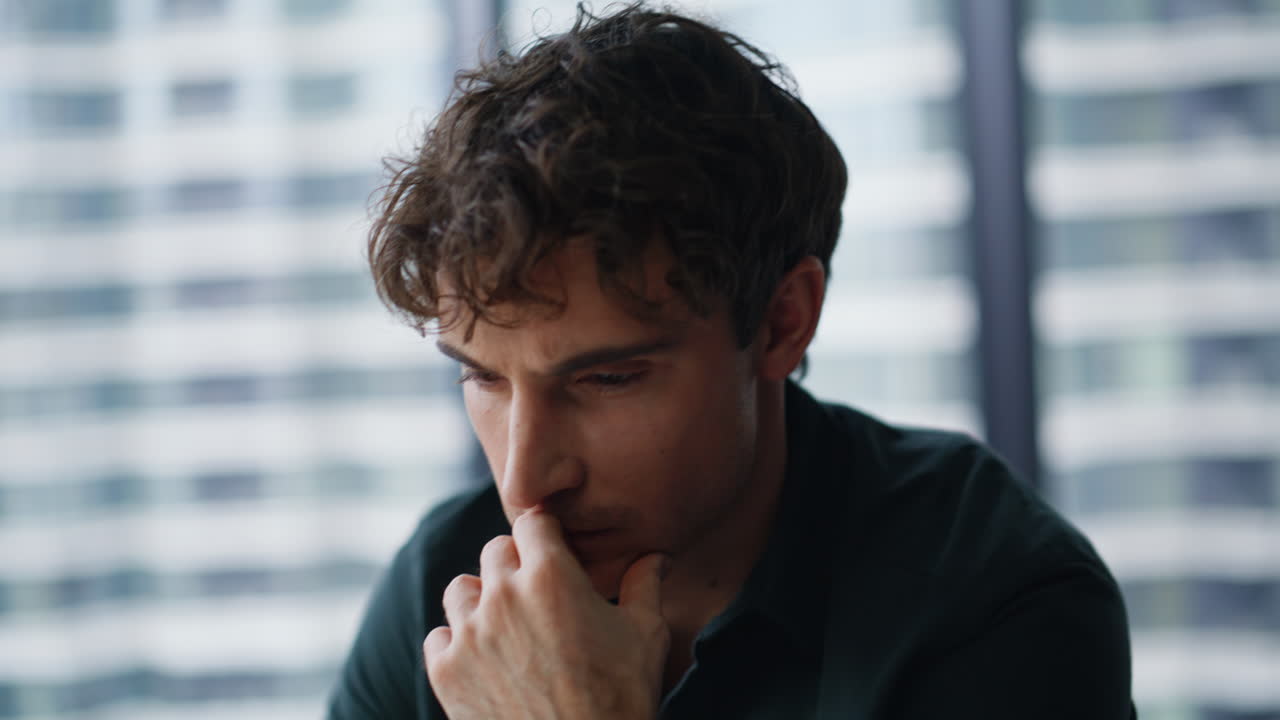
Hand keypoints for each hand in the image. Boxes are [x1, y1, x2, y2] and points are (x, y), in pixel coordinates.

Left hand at [424, 510, 669, 719]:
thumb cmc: (620, 700)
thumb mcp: (645, 636)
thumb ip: (645, 584)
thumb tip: (656, 555)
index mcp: (551, 577)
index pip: (533, 522)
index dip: (547, 536)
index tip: (556, 554)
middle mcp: (503, 596)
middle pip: (495, 551)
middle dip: (516, 565)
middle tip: (539, 596)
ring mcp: (469, 635)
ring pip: (460, 589)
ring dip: (481, 600)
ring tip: (507, 626)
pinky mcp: (446, 673)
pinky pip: (438, 637)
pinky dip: (457, 644)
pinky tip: (485, 660)